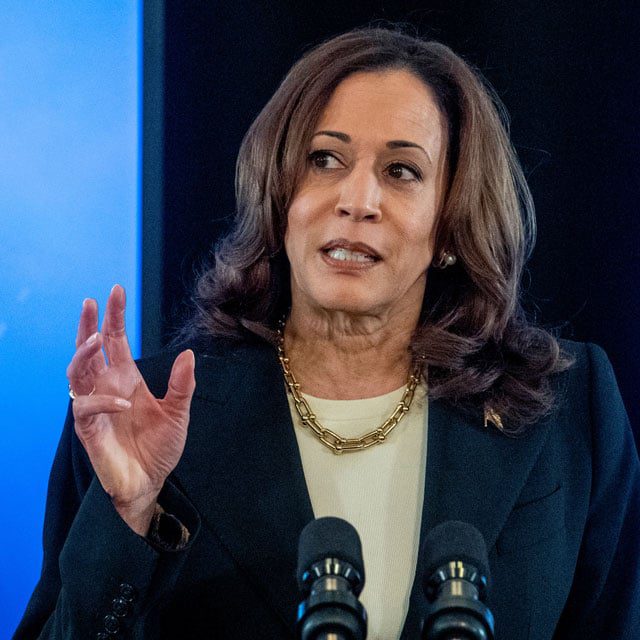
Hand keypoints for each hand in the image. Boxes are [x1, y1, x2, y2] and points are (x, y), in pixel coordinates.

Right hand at [66, 284, 195, 534]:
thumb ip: (183, 384)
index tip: (116, 291)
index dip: (114, 317)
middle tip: (91, 301)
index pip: (116, 341)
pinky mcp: (89, 429)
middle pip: (89, 349)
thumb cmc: (160, 448)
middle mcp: (107, 387)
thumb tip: (188, 353)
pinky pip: (86, 408)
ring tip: (96, 340)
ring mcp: (95, 407)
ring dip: (84, 355)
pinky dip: (102, 401)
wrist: (151, 483)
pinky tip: (123, 402)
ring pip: (77, 373)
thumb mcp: (178, 412)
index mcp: (126, 378)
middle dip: (88, 325)